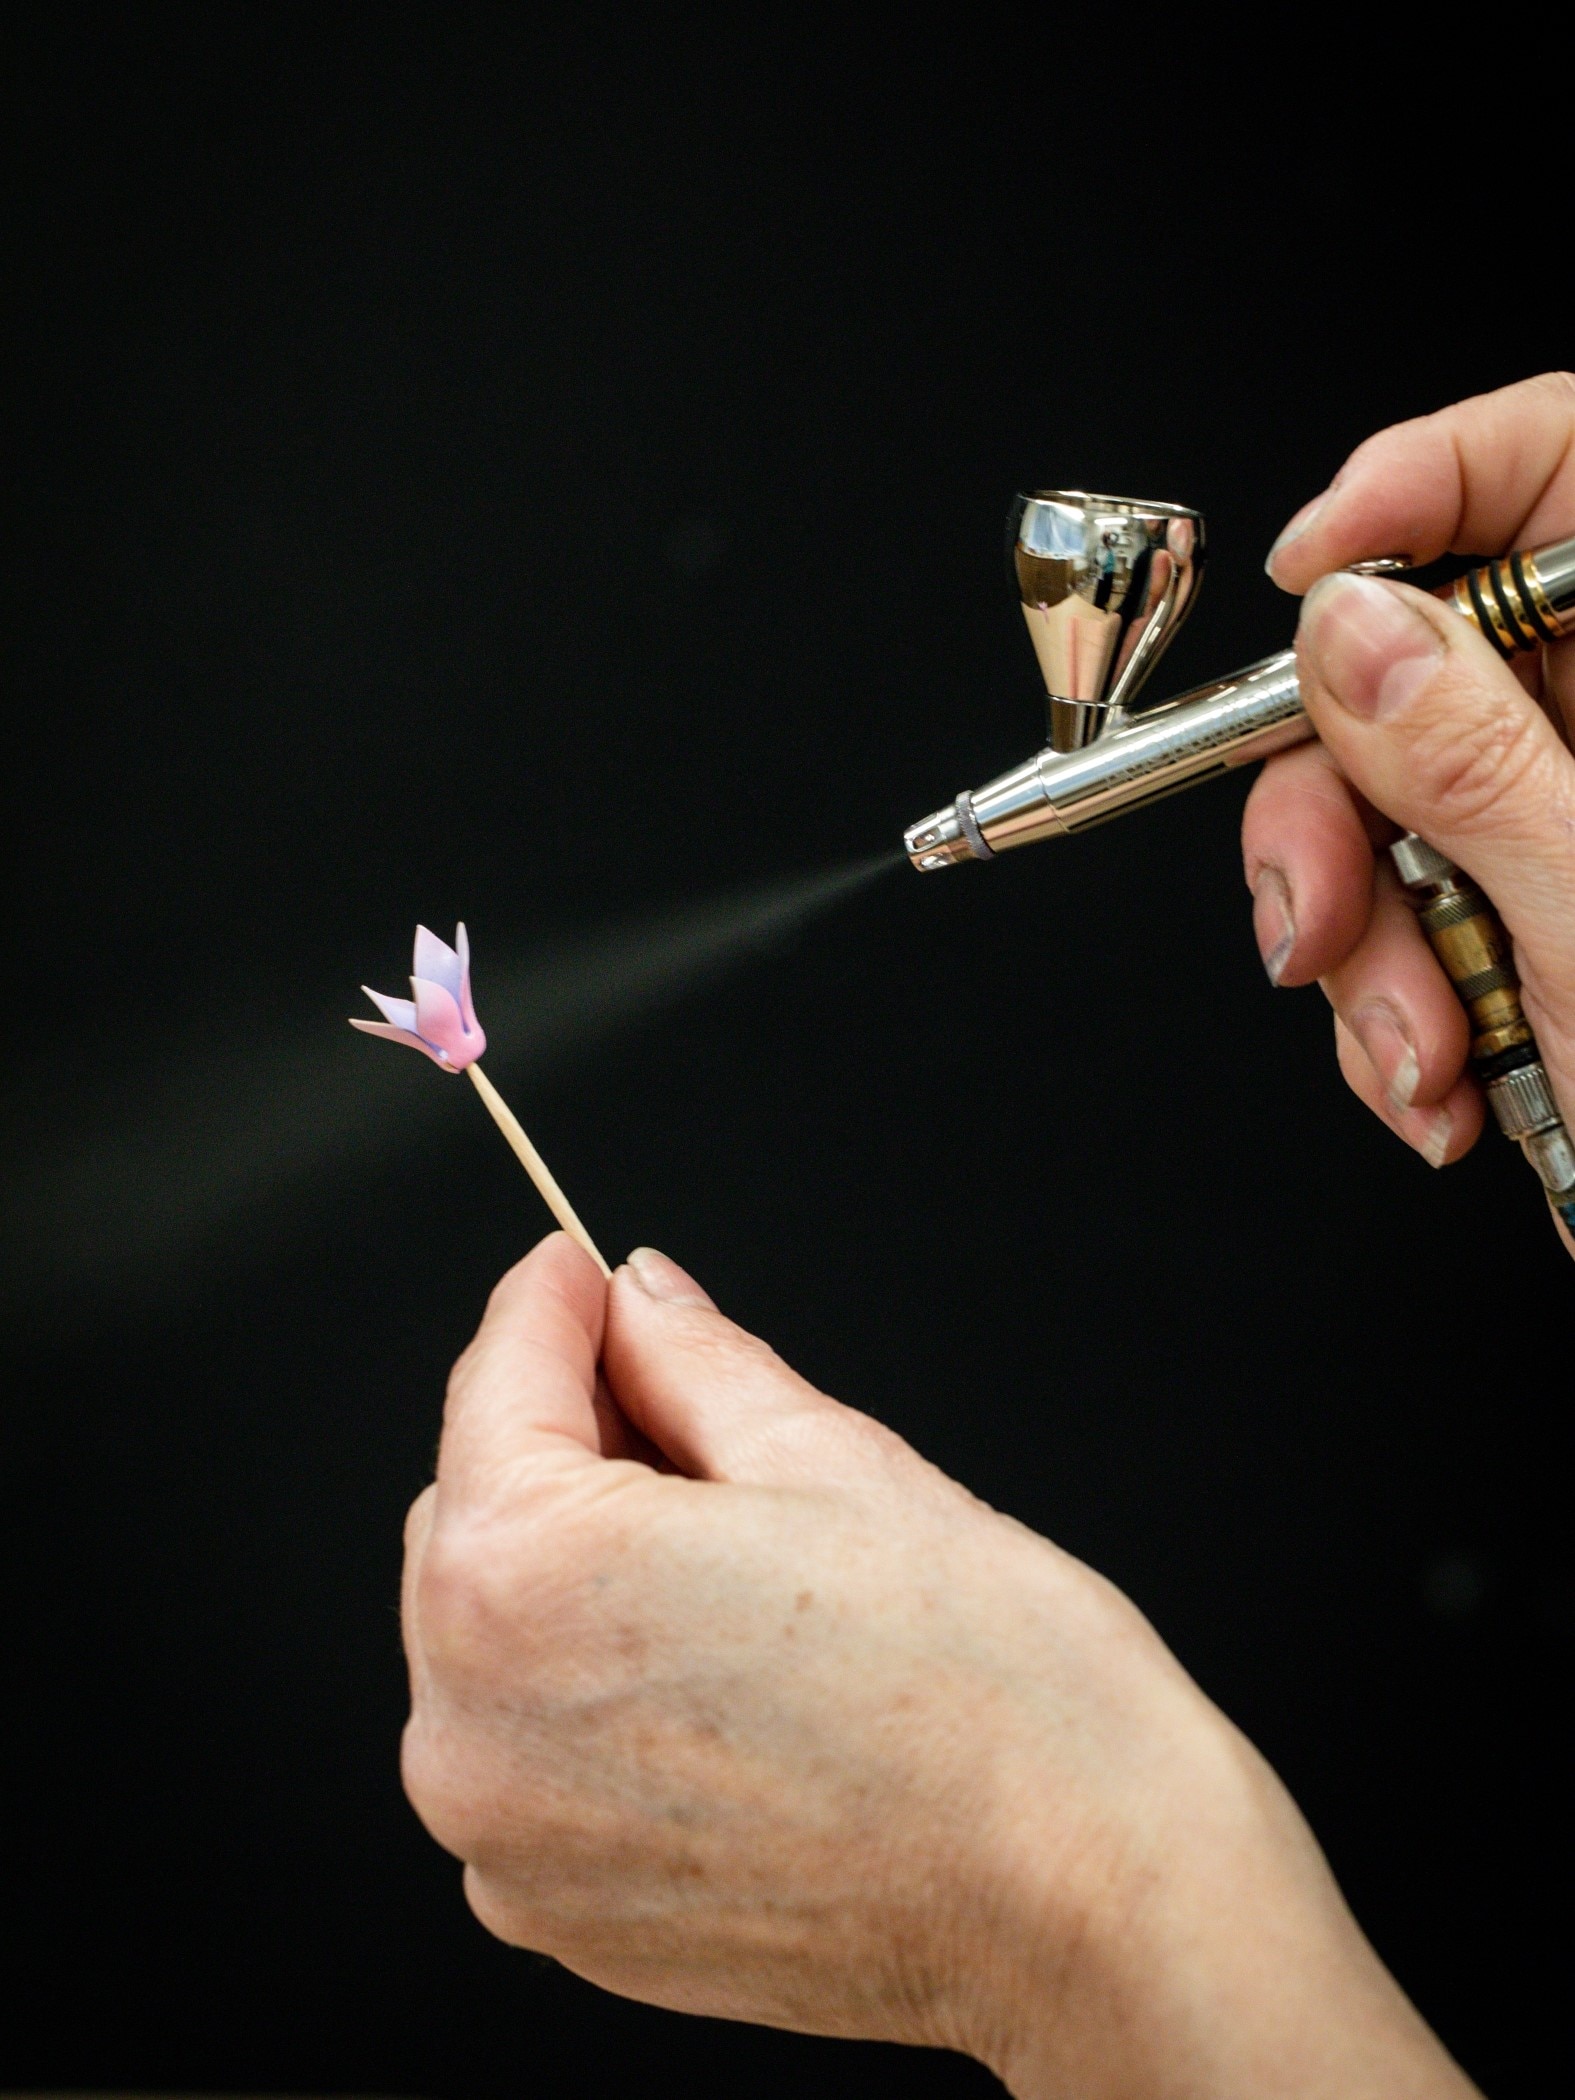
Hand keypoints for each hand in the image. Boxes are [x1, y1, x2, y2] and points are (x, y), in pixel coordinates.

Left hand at [402, 1233, 1477, 2098]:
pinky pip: (525, 1750)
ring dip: (571, 1564)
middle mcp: (474, 1724)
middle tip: (681, 1406)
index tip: (581, 1270)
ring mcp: (505, 1841)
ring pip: (488, 1633)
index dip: (551, 1302)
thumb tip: (641, 1303)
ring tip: (721, 1552)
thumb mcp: (834, 1459)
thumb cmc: (992, 1693)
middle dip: (563, 1436)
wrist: (1090, 1901)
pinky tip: (710, 1663)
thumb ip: (695, 1363)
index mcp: (526, 1578)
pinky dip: (584, 1686)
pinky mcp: (555, 1913)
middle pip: (471, 1510)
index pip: (495, 1385)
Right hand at [1243, 372, 1574, 1252]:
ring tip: (1422, 1056)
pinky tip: (1448, 1084)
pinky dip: (1394, 1012)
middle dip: (1340, 806)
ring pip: (1395, 810)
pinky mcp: (1540, 917)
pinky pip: (1408, 918)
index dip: (1429, 480)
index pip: (1566, 461)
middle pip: (1428, 661)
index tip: (1314, 569)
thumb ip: (1472, 764)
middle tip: (1318, 909)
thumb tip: (1350, 634)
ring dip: (1366, 950)